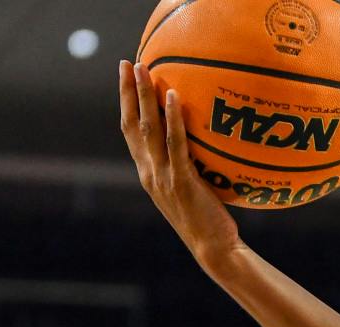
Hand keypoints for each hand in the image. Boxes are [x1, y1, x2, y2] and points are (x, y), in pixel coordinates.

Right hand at [118, 60, 241, 269]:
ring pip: (148, 129)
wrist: (214, 249)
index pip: (130, 132)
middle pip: (132, 125)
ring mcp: (163, 177)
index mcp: (148, 173)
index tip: (125, 76)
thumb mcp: (192, 188)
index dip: (125, 103)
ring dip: (144, 97)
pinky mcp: (181, 182)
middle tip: (128, 63)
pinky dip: (173, 119)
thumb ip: (187, 164)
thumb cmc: (209, 219)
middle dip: (128, 92)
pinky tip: (174, 96)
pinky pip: (176, 145)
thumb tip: (202, 137)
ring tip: (145, 69)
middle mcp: (149, 173)